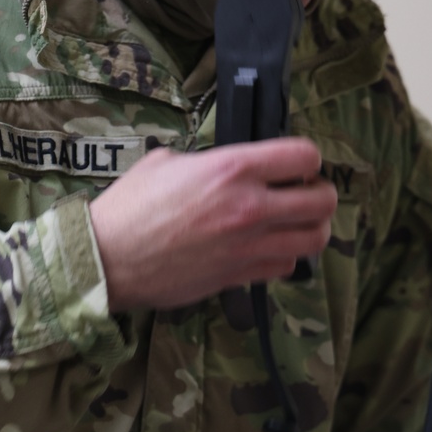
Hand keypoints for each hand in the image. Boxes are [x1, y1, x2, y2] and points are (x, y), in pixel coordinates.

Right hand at [88, 138, 336, 311]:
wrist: (108, 258)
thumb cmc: (129, 206)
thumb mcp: (166, 162)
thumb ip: (206, 161)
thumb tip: (222, 167)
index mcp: (232, 167)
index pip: (304, 155)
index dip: (306, 158)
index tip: (295, 165)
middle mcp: (250, 206)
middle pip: (323, 201)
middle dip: (319, 194)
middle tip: (303, 194)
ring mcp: (249, 245)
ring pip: (315, 239)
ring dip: (311, 228)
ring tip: (294, 224)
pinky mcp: (240, 275)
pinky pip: (286, 266)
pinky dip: (285, 256)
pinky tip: (267, 248)